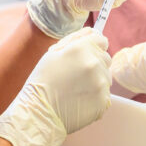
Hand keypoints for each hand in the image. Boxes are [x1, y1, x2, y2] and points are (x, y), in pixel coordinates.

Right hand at [0, 28, 110, 145]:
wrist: (39, 113)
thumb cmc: (42, 82)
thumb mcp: (53, 53)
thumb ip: (76, 39)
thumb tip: (94, 32)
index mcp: (82, 49)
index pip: (101, 40)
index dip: (92, 46)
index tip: (85, 55)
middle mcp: (95, 64)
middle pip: (105, 57)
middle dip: (94, 62)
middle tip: (76, 74)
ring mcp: (101, 84)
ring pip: (106, 76)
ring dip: (96, 79)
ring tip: (76, 88)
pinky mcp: (103, 101)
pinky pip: (105, 94)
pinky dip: (95, 96)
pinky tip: (79, 99)